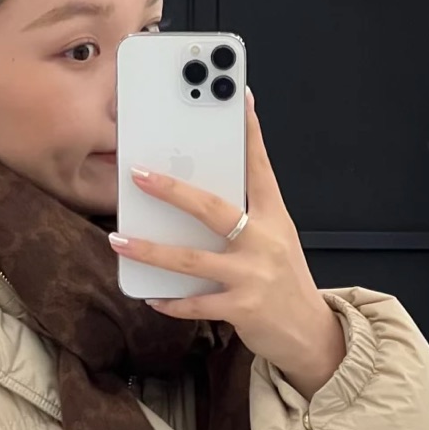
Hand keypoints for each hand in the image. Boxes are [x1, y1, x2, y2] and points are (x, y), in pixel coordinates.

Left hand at [107, 88, 346, 398]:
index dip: (250, 131)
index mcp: (275, 216)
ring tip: (119, 240)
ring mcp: (252, 276)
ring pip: (191, 259)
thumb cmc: (284, 281)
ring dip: (150, 250)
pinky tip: (151, 296)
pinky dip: (170, 301)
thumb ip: (248, 214)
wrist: (309, 333)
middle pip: (212, 209)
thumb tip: (203, 193)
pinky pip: (196, 304)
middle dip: (172, 190)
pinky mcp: (242, 308)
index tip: (238, 96)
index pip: (260, 166)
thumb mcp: (277, 239)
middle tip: (138, 174)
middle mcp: (264, 241)